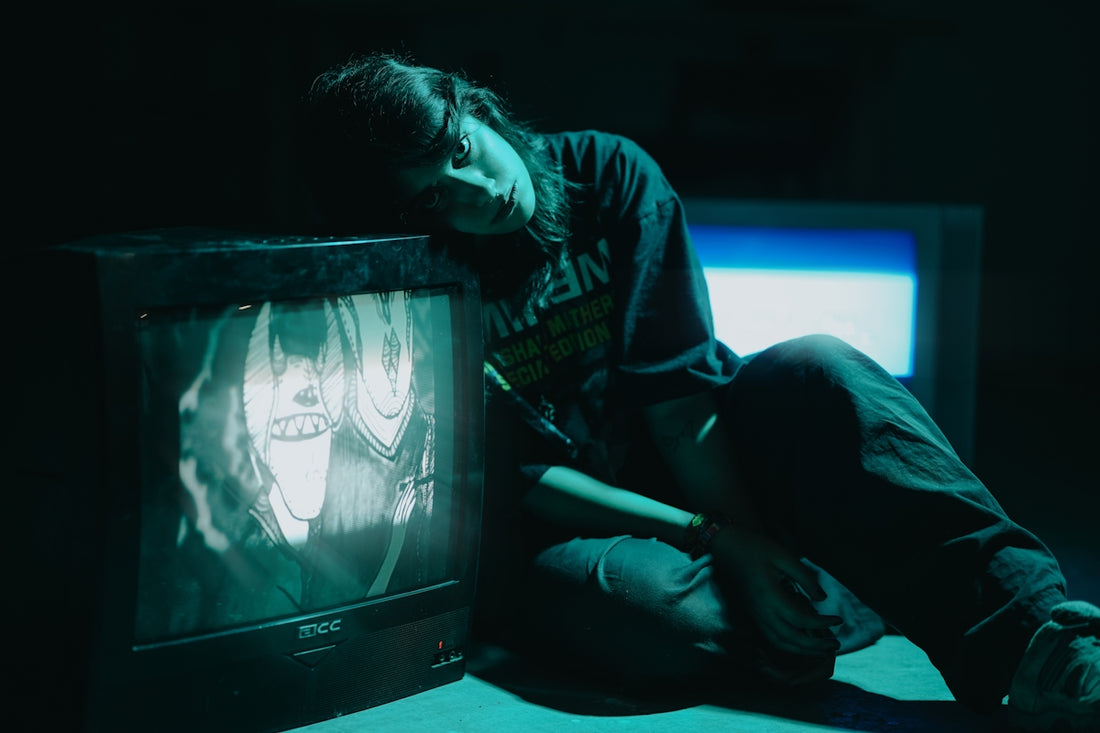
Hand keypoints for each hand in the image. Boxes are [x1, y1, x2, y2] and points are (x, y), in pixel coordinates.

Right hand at [710, 525, 842, 658]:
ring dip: (802, 651)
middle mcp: (761, 611)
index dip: (821, 623)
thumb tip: (822, 598)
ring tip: (821, 651)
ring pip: (779, 643)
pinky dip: (789, 646)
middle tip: (835, 645)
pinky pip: (771, 638)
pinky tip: (802, 643)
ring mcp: (755, 615)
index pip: (799, 619)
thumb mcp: (783, 556)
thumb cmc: (756, 548)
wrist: (727, 548)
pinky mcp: (753, 615)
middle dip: (814, 646)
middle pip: (789, 638)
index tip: (839, 620)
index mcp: (769, 596)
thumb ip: (804, 577)